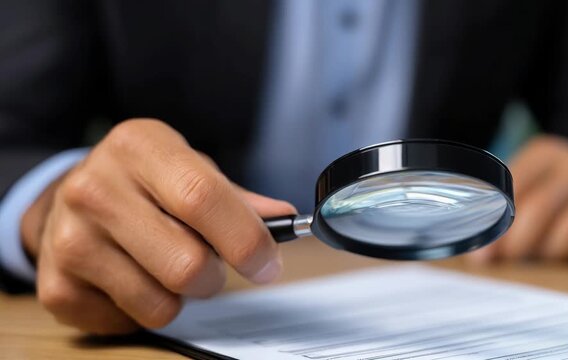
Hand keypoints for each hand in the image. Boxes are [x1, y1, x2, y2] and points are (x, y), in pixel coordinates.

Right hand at [20, 119, 295, 333]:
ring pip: (160, 303)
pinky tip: (133, 277)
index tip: (267, 263)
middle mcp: (95, 188)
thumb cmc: (143, 182)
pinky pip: (130, 321)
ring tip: (165, 265)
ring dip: (179, 295)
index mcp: (138, 146)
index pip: (202, 197)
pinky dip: (144, 309)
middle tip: (210, 266)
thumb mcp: (188, 169)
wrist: (70, 195)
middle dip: (214, 277)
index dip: (246, 239)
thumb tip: (284, 220)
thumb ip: (237, 198)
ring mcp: (69, 239)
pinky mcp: (56, 286)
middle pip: (186, 263)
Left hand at [469, 135, 567, 262]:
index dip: (495, 221)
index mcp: (545, 152)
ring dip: (551, 252)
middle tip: (509, 260)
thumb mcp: (526, 188)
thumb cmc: (551, 193)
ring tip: (539, 259)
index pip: (514, 184)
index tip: (485, 252)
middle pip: (542, 206)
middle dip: (519, 242)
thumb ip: (501, 211)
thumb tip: (480, 256)